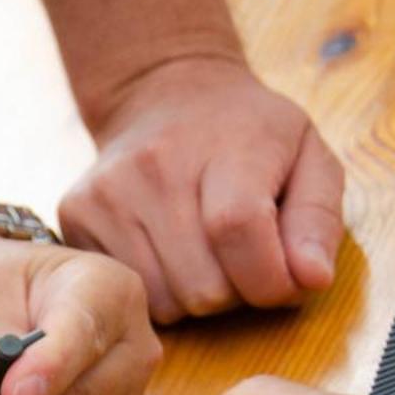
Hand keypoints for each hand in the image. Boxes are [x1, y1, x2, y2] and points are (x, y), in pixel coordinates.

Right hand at [58, 56, 344, 323]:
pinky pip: (127, 292)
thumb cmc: (248, 134)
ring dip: (194, 296)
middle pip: (203, 286)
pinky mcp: (75, 213)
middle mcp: (155, 167)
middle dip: (234, 292)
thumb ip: (318, 220)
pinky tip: (167, 254)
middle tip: (238, 259)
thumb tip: (311, 280)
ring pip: (164, 302)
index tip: (284, 281)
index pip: (239, 232)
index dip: (270, 279)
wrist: (165, 93)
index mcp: (225, 145)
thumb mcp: (309, 158)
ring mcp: (107, 192)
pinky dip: (156, 290)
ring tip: (203, 255)